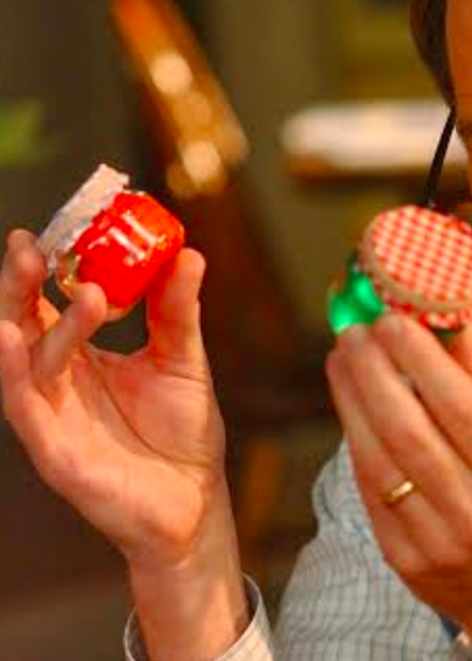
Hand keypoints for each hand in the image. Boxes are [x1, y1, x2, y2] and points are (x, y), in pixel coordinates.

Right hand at [0, 229, 226, 567]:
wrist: (195, 500)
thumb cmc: (181, 432)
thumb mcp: (183, 359)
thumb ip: (177, 309)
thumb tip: (187, 252)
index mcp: (80, 358)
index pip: (47, 305)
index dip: (40, 269)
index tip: (46, 230)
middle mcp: (56, 383)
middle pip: (21, 325)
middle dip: (19, 285)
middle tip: (31, 245)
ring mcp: (49, 417)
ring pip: (25, 362)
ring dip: (37, 321)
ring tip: (67, 285)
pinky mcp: (53, 451)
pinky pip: (25, 408)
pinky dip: (16, 372)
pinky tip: (12, 340)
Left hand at [327, 313, 471, 660]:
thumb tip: (448, 315)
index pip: (459, 405)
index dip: (419, 358)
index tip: (392, 317)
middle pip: (410, 432)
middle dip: (373, 373)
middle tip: (354, 330)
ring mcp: (438, 541)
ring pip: (380, 462)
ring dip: (352, 402)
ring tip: (342, 359)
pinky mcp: (405, 560)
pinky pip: (370, 494)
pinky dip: (356, 444)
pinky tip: (351, 409)